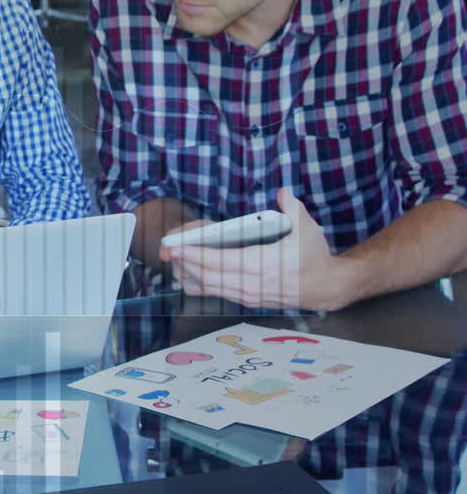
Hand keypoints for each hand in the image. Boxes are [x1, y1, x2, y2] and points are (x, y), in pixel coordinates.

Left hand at [166, 188, 355, 310]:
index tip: (177, 247)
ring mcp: (248, 295)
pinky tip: (187, 272)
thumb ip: (293, 209)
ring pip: (209, 288)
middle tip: (167, 250)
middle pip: (208, 277)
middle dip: (184, 264)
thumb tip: (283, 193)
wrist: (327, 287)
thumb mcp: (307, 230)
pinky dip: (199, 284)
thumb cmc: (314, 257)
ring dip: (188, 275)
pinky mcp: (247, 300)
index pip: (221, 262)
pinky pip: (216, 294)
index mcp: (263, 266)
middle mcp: (252, 284)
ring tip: (173, 260)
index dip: (196, 255)